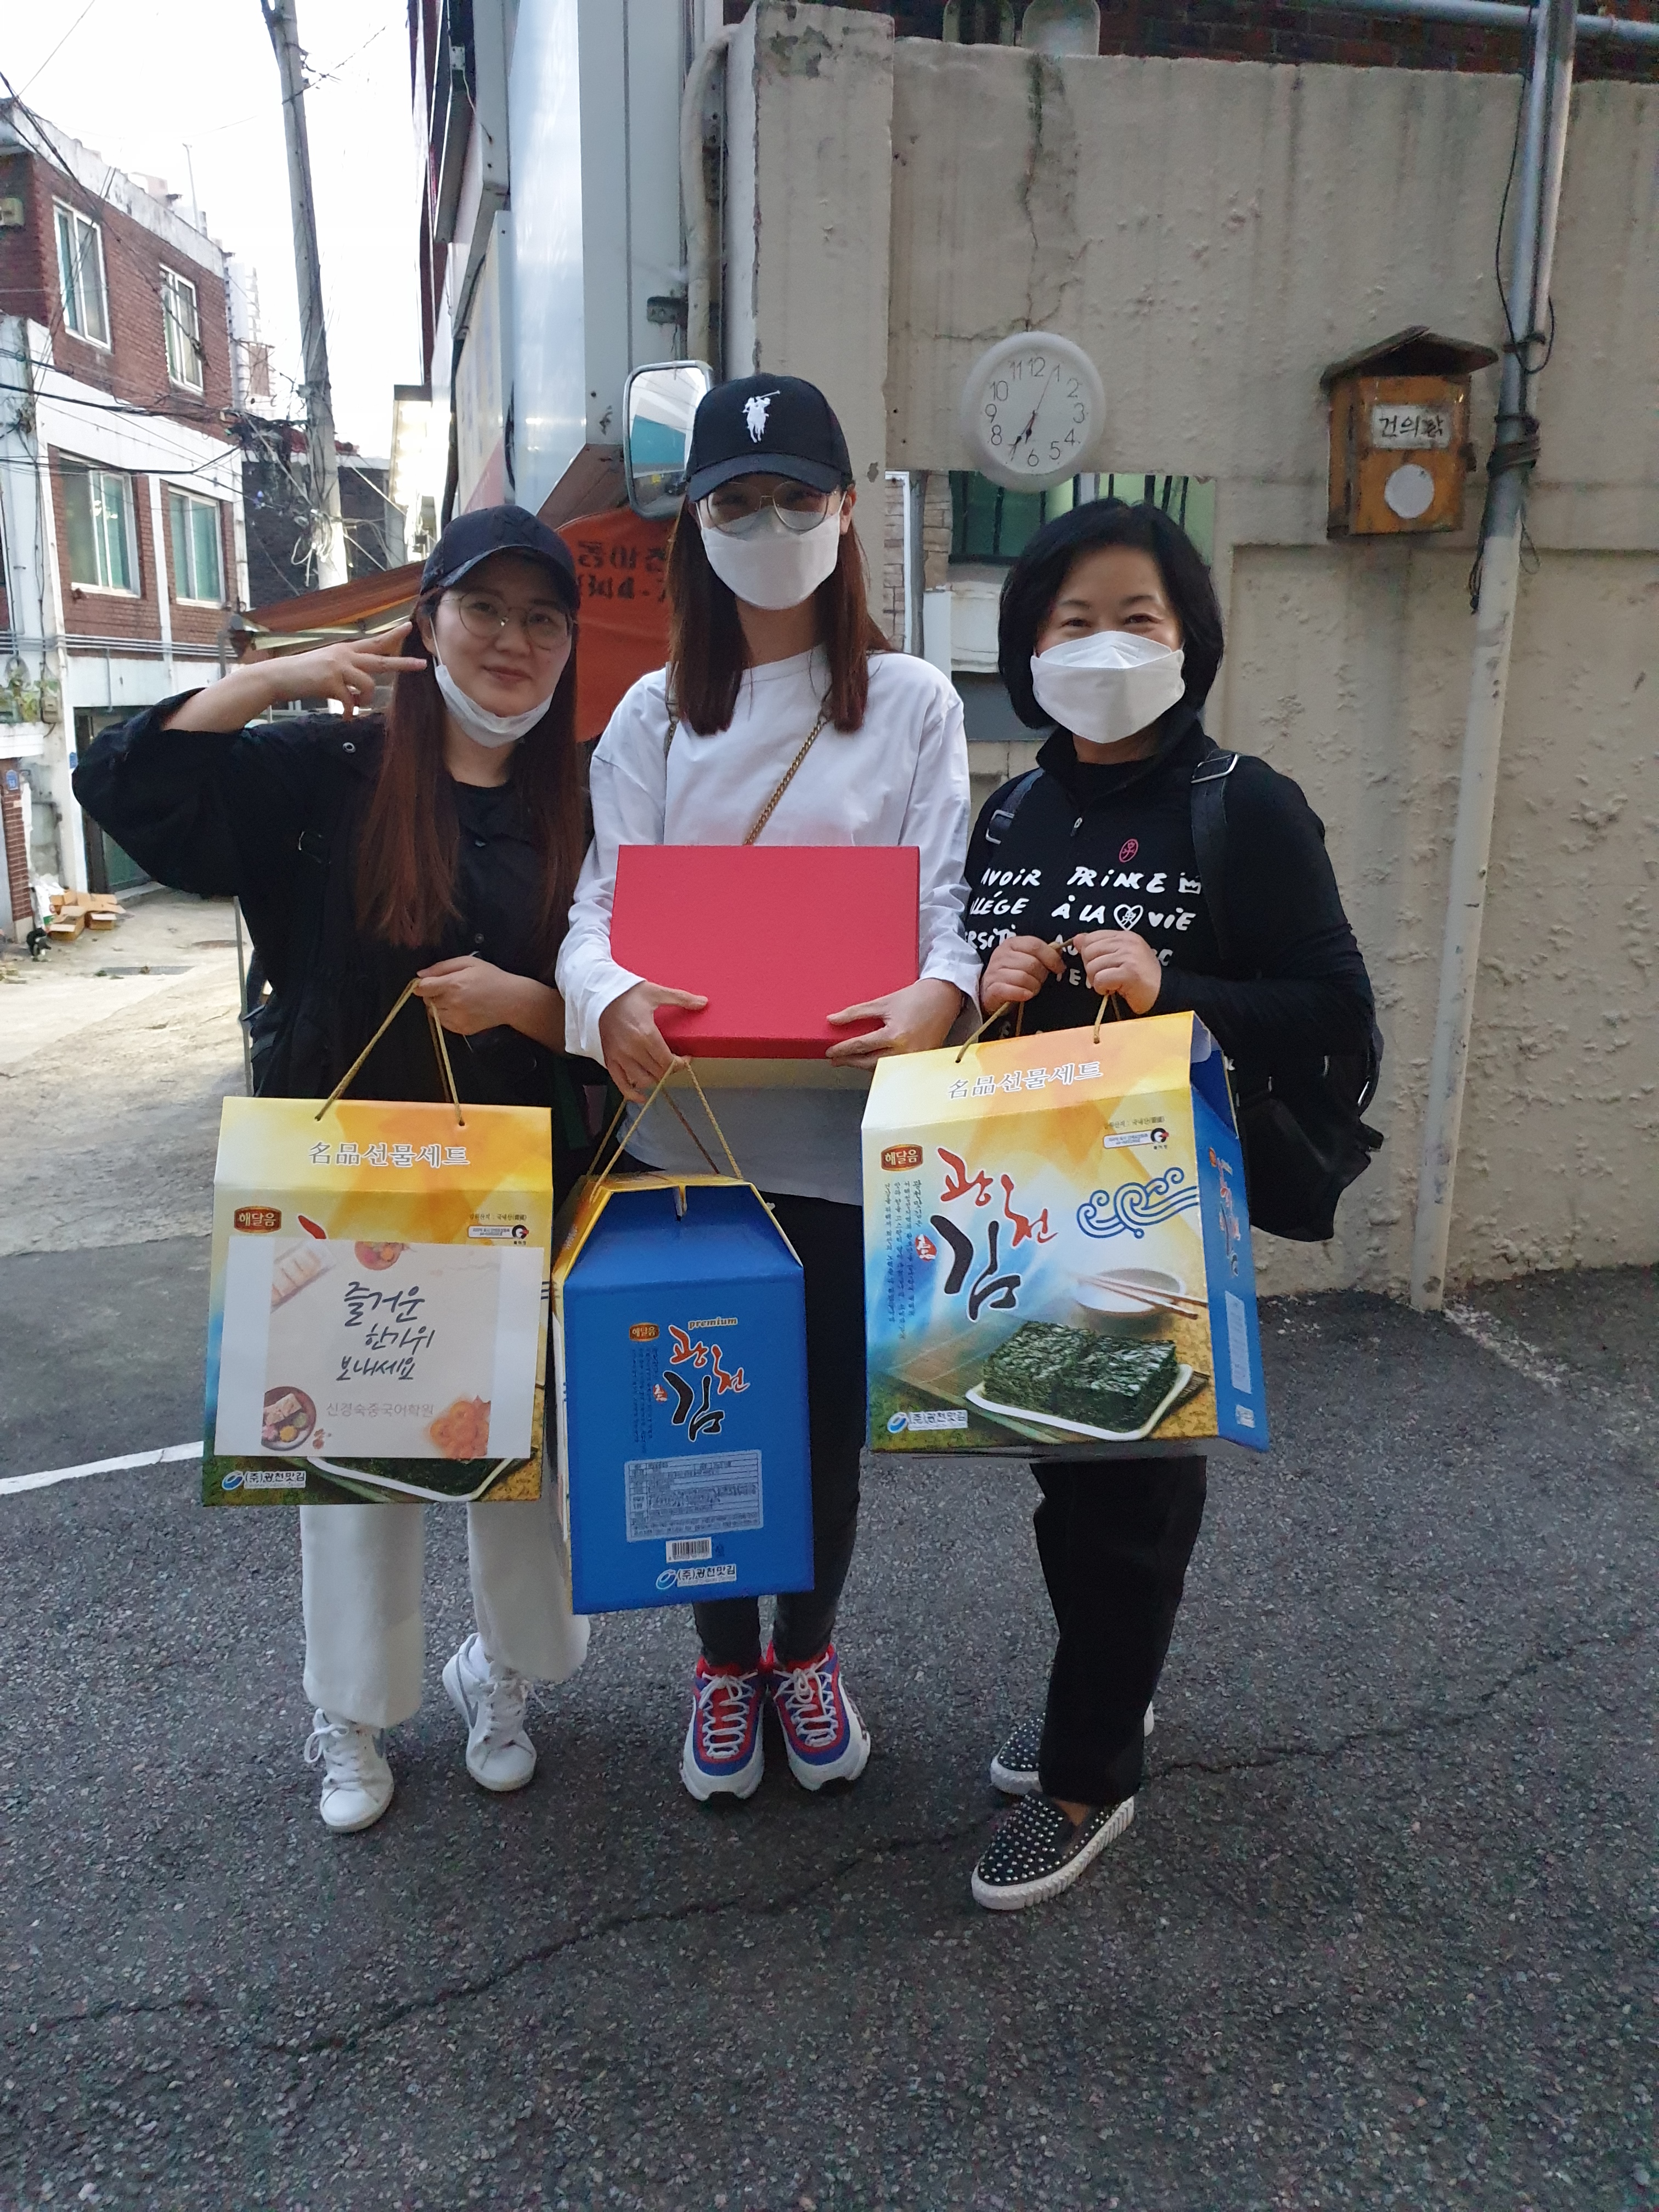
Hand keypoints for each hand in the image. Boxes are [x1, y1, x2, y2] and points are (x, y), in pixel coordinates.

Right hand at [276, 623, 427, 715]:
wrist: (279, 676)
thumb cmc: (304, 674)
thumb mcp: (328, 665)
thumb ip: (347, 672)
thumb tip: (361, 691)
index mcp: (345, 650)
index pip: (374, 642)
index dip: (393, 636)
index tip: (409, 627)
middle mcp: (344, 655)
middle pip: (380, 659)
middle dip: (403, 663)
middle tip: (422, 664)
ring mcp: (338, 667)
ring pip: (367, 684)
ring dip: (365, 699)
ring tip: (355, 705)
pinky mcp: (330, 681)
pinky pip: (350, 701)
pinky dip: (350, 712)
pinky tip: (345, 717)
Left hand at [414, 957, 546, 1037]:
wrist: (512, 1000)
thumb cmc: (491, 977)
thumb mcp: (469, 963)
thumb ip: (442, 967)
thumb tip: (420, 975)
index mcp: (453, 984)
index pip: (422, 988)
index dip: (422, 985)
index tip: (429, 983)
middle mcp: (452, 1003)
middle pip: (427, 1000)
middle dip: (433, 994)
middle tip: (450, 989)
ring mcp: (456, 1018)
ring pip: (434, 1013)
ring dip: (439, 1006)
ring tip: (457, 999)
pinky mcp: (461, 1029)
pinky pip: (443, 1023)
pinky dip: (447, 1016)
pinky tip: (461, 1009)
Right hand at [597, 979, 709, 1101]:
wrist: (597, 993)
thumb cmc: (626, 993)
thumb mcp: (655, 992)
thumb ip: (681, 999)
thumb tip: (704, 1002)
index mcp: (646, 1035)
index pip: (668, 1061)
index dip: (681, 1063)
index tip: (687, 1057)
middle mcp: (632, 1050)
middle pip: (658, 1072)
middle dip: (670, 1069)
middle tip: (675, 1061)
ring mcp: (619, 1057)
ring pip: (643, 1080)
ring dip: (655, 1078)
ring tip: (660, 1070)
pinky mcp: (609, 1060)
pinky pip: (621, 1084)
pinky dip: (632, 1094)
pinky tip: (642, 1096)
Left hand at [824, 978, 964, 1067]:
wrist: (943, 998)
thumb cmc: (915, 998)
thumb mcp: (883, 1003)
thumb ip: (856, 1012)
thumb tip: (833, 1020)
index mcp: (895, 1036)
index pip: (861, 1046)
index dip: (843, 1049)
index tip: (830, 1051)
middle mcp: (905, 1051)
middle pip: (870, 1063)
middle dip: (850, 1062)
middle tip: (835, 1059)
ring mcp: (914, 1059)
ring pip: (882, 1069)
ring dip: (864, 1066)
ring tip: (851, 1060)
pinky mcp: (921, 1060)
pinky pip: (895, 1068)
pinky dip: (882, 1066)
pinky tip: (872, 1061)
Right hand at [980, 933, 1064, 1012]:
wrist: (991, 993)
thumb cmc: (1012, 976)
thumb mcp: (1026, 960)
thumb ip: (1041, 955)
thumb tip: (1059, 951)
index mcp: (1011, 943)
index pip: (1035, 945)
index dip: (1051, 957)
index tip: (1059, 968)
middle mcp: (1001, 955)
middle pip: (1031, 963)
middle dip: (1041, 975)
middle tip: (1040, 981)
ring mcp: (994, 971)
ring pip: (1023, 977)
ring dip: (1033, 986)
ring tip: (1032, 989)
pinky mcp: (992, 988)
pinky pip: (1011, 990)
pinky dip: (1022, 993)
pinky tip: (1026, 995)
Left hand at [1069, 929, 1163, 1014]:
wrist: (1162, 993)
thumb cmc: (1139, 977)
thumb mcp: (1118, 957)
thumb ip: (1099, 947)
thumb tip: (1077, 939)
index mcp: (1124, 936)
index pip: (1091, 938)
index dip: (1090, 955)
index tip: (1102, 966)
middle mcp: (1127, 943)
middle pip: (1088, 952)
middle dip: (1092, 969)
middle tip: (1107, 977)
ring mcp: (1129, 956)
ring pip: (1092, 967)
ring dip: (1097, 981)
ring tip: (1112, 984)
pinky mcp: (1129, 972)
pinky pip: (1100, 979)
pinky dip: (1103, 988)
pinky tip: (1114, 989)